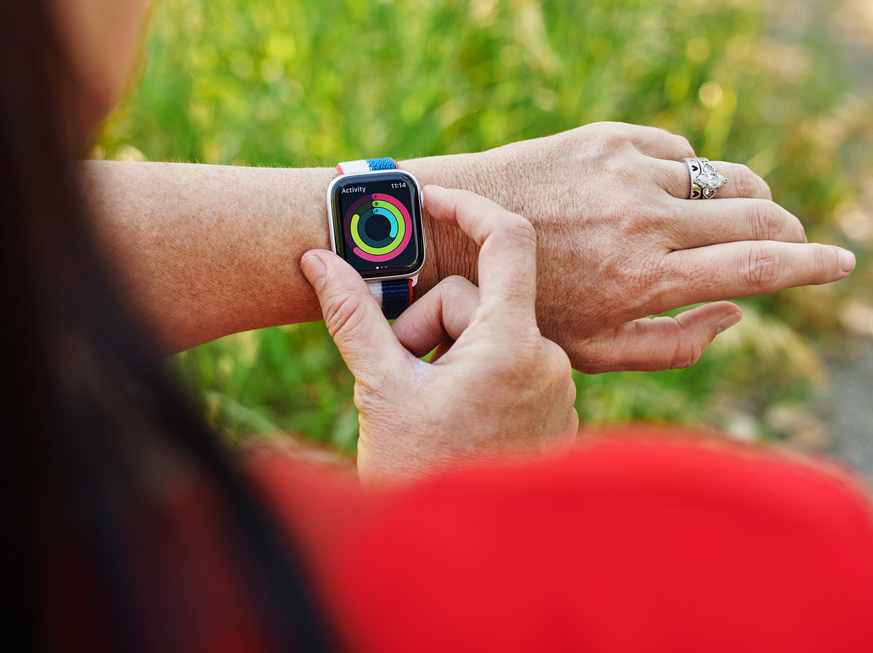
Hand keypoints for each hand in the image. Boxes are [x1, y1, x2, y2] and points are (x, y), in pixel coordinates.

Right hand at [300, 187, 577, 485]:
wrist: (458, 555)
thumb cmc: (421, 474)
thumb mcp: (381, 388)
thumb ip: (353, 316)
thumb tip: (319, 262)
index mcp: (512, 344)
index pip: (508, 240)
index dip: (467, 208)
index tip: (431, 200)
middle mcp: (547, 360)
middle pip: (478, 298)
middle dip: (428, 320)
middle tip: (397, 364)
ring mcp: (554, 388)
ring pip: (492, 332)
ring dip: (447, 350)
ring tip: (422, 399)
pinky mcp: (552, 410)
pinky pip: (509, 363)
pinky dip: (472, 371)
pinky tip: (449, 411)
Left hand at [404, 122, 854, 372]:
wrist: (451, 233)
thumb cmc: (524, 303)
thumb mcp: (592, 350)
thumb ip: (673, 344)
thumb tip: (736, 309)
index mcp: (642, 282)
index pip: (759, 265)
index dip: (814, 265)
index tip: (843, 262)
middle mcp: (643, 222)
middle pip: (757, 214)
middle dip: (787, 230)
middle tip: (788, 241)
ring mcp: (627, 172)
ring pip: (726, 178)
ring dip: (743, 202)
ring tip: (729, 221)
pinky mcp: (608, 137)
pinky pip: (680, 152)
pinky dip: (687, 177)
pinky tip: (661, 196)